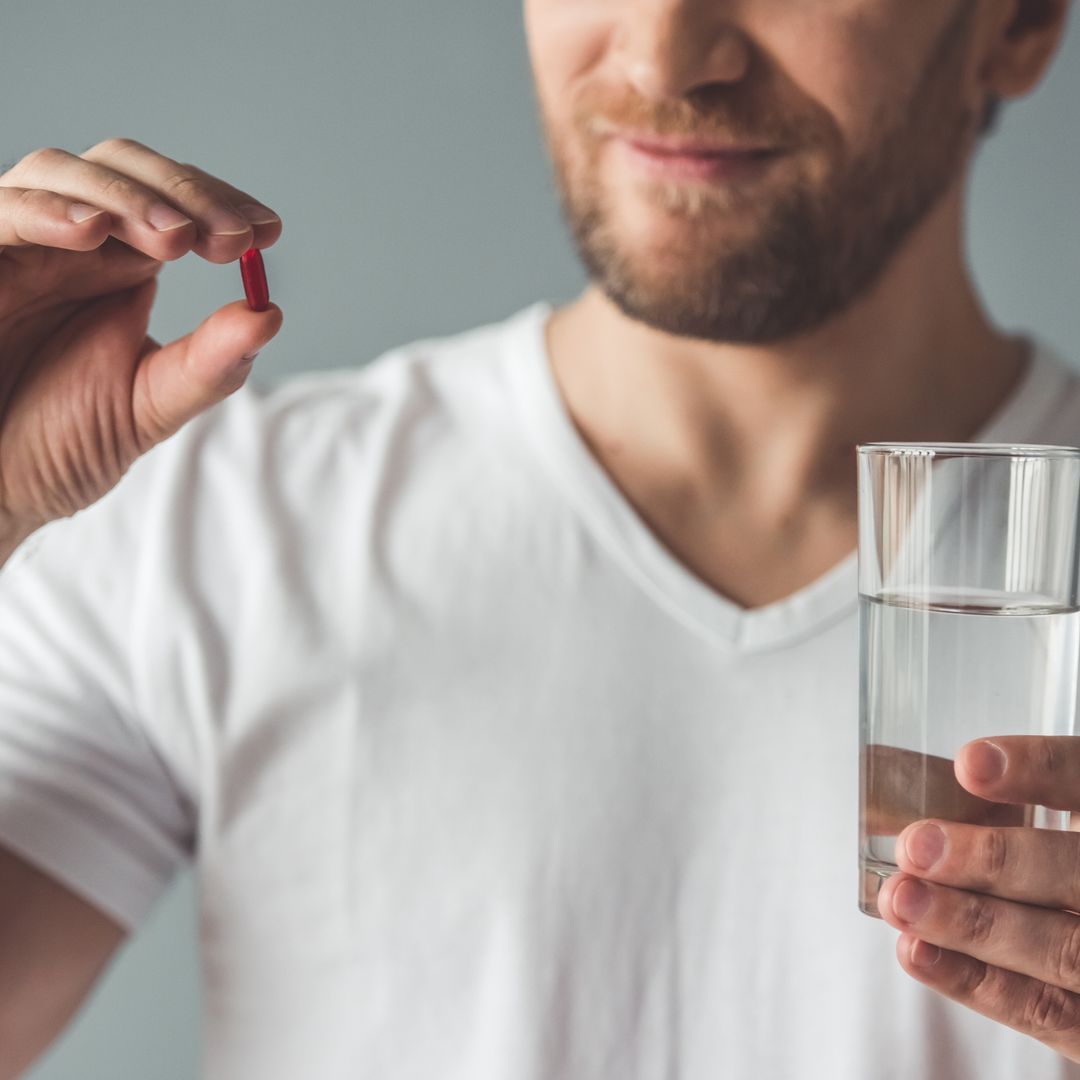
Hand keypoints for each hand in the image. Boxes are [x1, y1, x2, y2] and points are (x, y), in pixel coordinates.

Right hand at [0, 138, 282, 542]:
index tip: (267, 232)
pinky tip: (94, 232)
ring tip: (177, 239)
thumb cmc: (59, 446)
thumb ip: (208, 366)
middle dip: (184, 194)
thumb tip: (270, 315)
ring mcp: (16, 247)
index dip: (219, 205)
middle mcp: (67, 244)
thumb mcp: (148, 408)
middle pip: (122, 170)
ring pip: (61, 174)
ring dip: (126, 198)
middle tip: (231, 236)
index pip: (172, 204)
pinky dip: (45, 212)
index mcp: (117, 266)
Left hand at [877, 736, 1079, 1060]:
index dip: (1043, 771)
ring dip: (972, 925)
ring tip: (901, 900)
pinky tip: (916, 951)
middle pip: (1078, 874)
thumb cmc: (1050, 867)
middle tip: (915, 847)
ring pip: (1064, 950)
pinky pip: (1048, 1012)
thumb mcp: (1046, 827)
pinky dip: (976, 982)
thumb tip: (893, 766)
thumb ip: (1001, 800)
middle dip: (996, 860)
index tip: (969, 764)